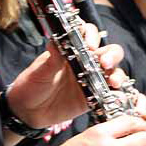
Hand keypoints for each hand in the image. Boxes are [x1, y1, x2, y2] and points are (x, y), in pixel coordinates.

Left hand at [6, 22, 125, 127]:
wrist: (27, 111)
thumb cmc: (31, 85)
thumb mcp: (39, 71)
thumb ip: (52, 59)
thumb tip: (56, 42)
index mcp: (71, 49)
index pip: (88, 34)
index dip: (92, 35)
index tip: (89, 45)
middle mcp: (85, 61)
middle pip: (108, 51)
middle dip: (111, 54)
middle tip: (104, 63)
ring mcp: (92, 79)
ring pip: (113, 71)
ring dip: (117, 73)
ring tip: (113, 81)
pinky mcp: (94, 97)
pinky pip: (110, 93)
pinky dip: (117, 94)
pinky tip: (116, 96)